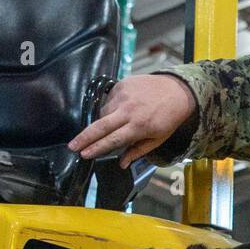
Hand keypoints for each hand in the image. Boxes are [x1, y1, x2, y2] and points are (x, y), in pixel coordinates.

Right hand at [68, 74, 196, 168]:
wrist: (177, 90)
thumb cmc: (169, 118)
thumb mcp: (157, 139)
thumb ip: (138, 151)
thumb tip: (121, 164)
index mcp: (139, 126)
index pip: (113, 140)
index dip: (97, 148)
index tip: (84, 154)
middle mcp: (129, 110)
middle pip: (101, 126)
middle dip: (84, 137)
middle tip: (72, 146)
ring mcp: (124, 96)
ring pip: (103, 112)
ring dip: (100, 122)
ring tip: (104, 128)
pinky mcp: (122, 85)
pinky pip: (108, 100)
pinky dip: (109, 109)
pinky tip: (116, 112)